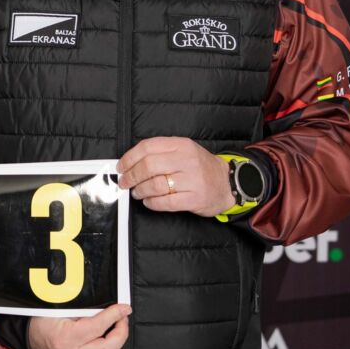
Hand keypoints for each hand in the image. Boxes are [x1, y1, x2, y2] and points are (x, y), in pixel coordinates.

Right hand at [25, 303, 130, 348]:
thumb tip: (108, 309)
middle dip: (121, 333)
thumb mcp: (59, 309)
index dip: (115, 315)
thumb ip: (84, 311)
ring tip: (114, 340)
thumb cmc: (43, 321)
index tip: (124, 308)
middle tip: (122, 321)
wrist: (27, 338)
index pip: (98, 326)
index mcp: (65, 337)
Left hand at [118, 136, 233, 216]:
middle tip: (125, 182)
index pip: (148, 147)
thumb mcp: (184, 150)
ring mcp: (192, 180)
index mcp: (181, 145)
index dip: (129, 158)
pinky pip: (166, 202)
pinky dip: (152, 203)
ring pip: (155, 185)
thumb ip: (160, 153)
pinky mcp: (195, 198)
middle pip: (148, 166)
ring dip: (140, 190)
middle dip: (131, 176)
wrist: (228, 183)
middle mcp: (187, 160)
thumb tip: (130, 162)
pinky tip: (149, 201)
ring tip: (137, 192)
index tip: (121, 167)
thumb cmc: (201, 167)